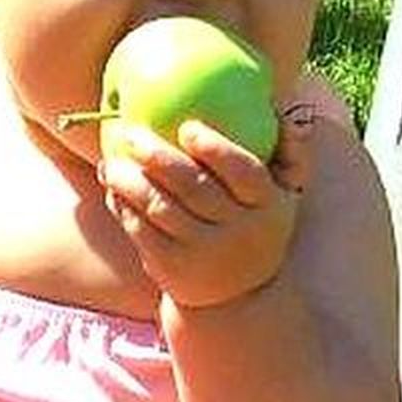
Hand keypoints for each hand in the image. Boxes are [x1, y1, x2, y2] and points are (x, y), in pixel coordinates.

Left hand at [101, 101, 311, 310]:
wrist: (237, 298)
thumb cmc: (257, 225)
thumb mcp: (286, 195)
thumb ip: (289, 150)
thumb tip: (277, 104)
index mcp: (268, 206)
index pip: (245, 172)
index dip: (216, 149)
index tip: (187, 126)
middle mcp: (238, 231)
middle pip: (193, 188)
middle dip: (158, 157)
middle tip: (131, 134)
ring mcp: (204, 253)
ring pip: (160, 208)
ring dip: (129, 181)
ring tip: (111, 161)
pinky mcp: (173, 270)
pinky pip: (142, 231)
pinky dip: (123, 207)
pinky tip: (112, 187)